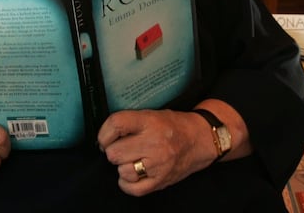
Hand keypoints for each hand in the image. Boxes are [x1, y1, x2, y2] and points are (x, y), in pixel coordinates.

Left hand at [96, 109, 213, 196]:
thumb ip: (129, 122)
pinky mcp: (161, 180)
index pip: (115, 125)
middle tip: (122, 149)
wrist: (199, 140)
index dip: (104, 133)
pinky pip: (133, 188)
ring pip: (122, 171)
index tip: (104, 138)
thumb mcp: (151, 114)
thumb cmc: (173, 126)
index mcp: (149, 122)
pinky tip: (133, 174)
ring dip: (123, 166)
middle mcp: (154, 143)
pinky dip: (127, 183)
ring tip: (132, 159)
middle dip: (113, 151)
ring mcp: (158, 164)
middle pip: (114, 152)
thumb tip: (105, 136)